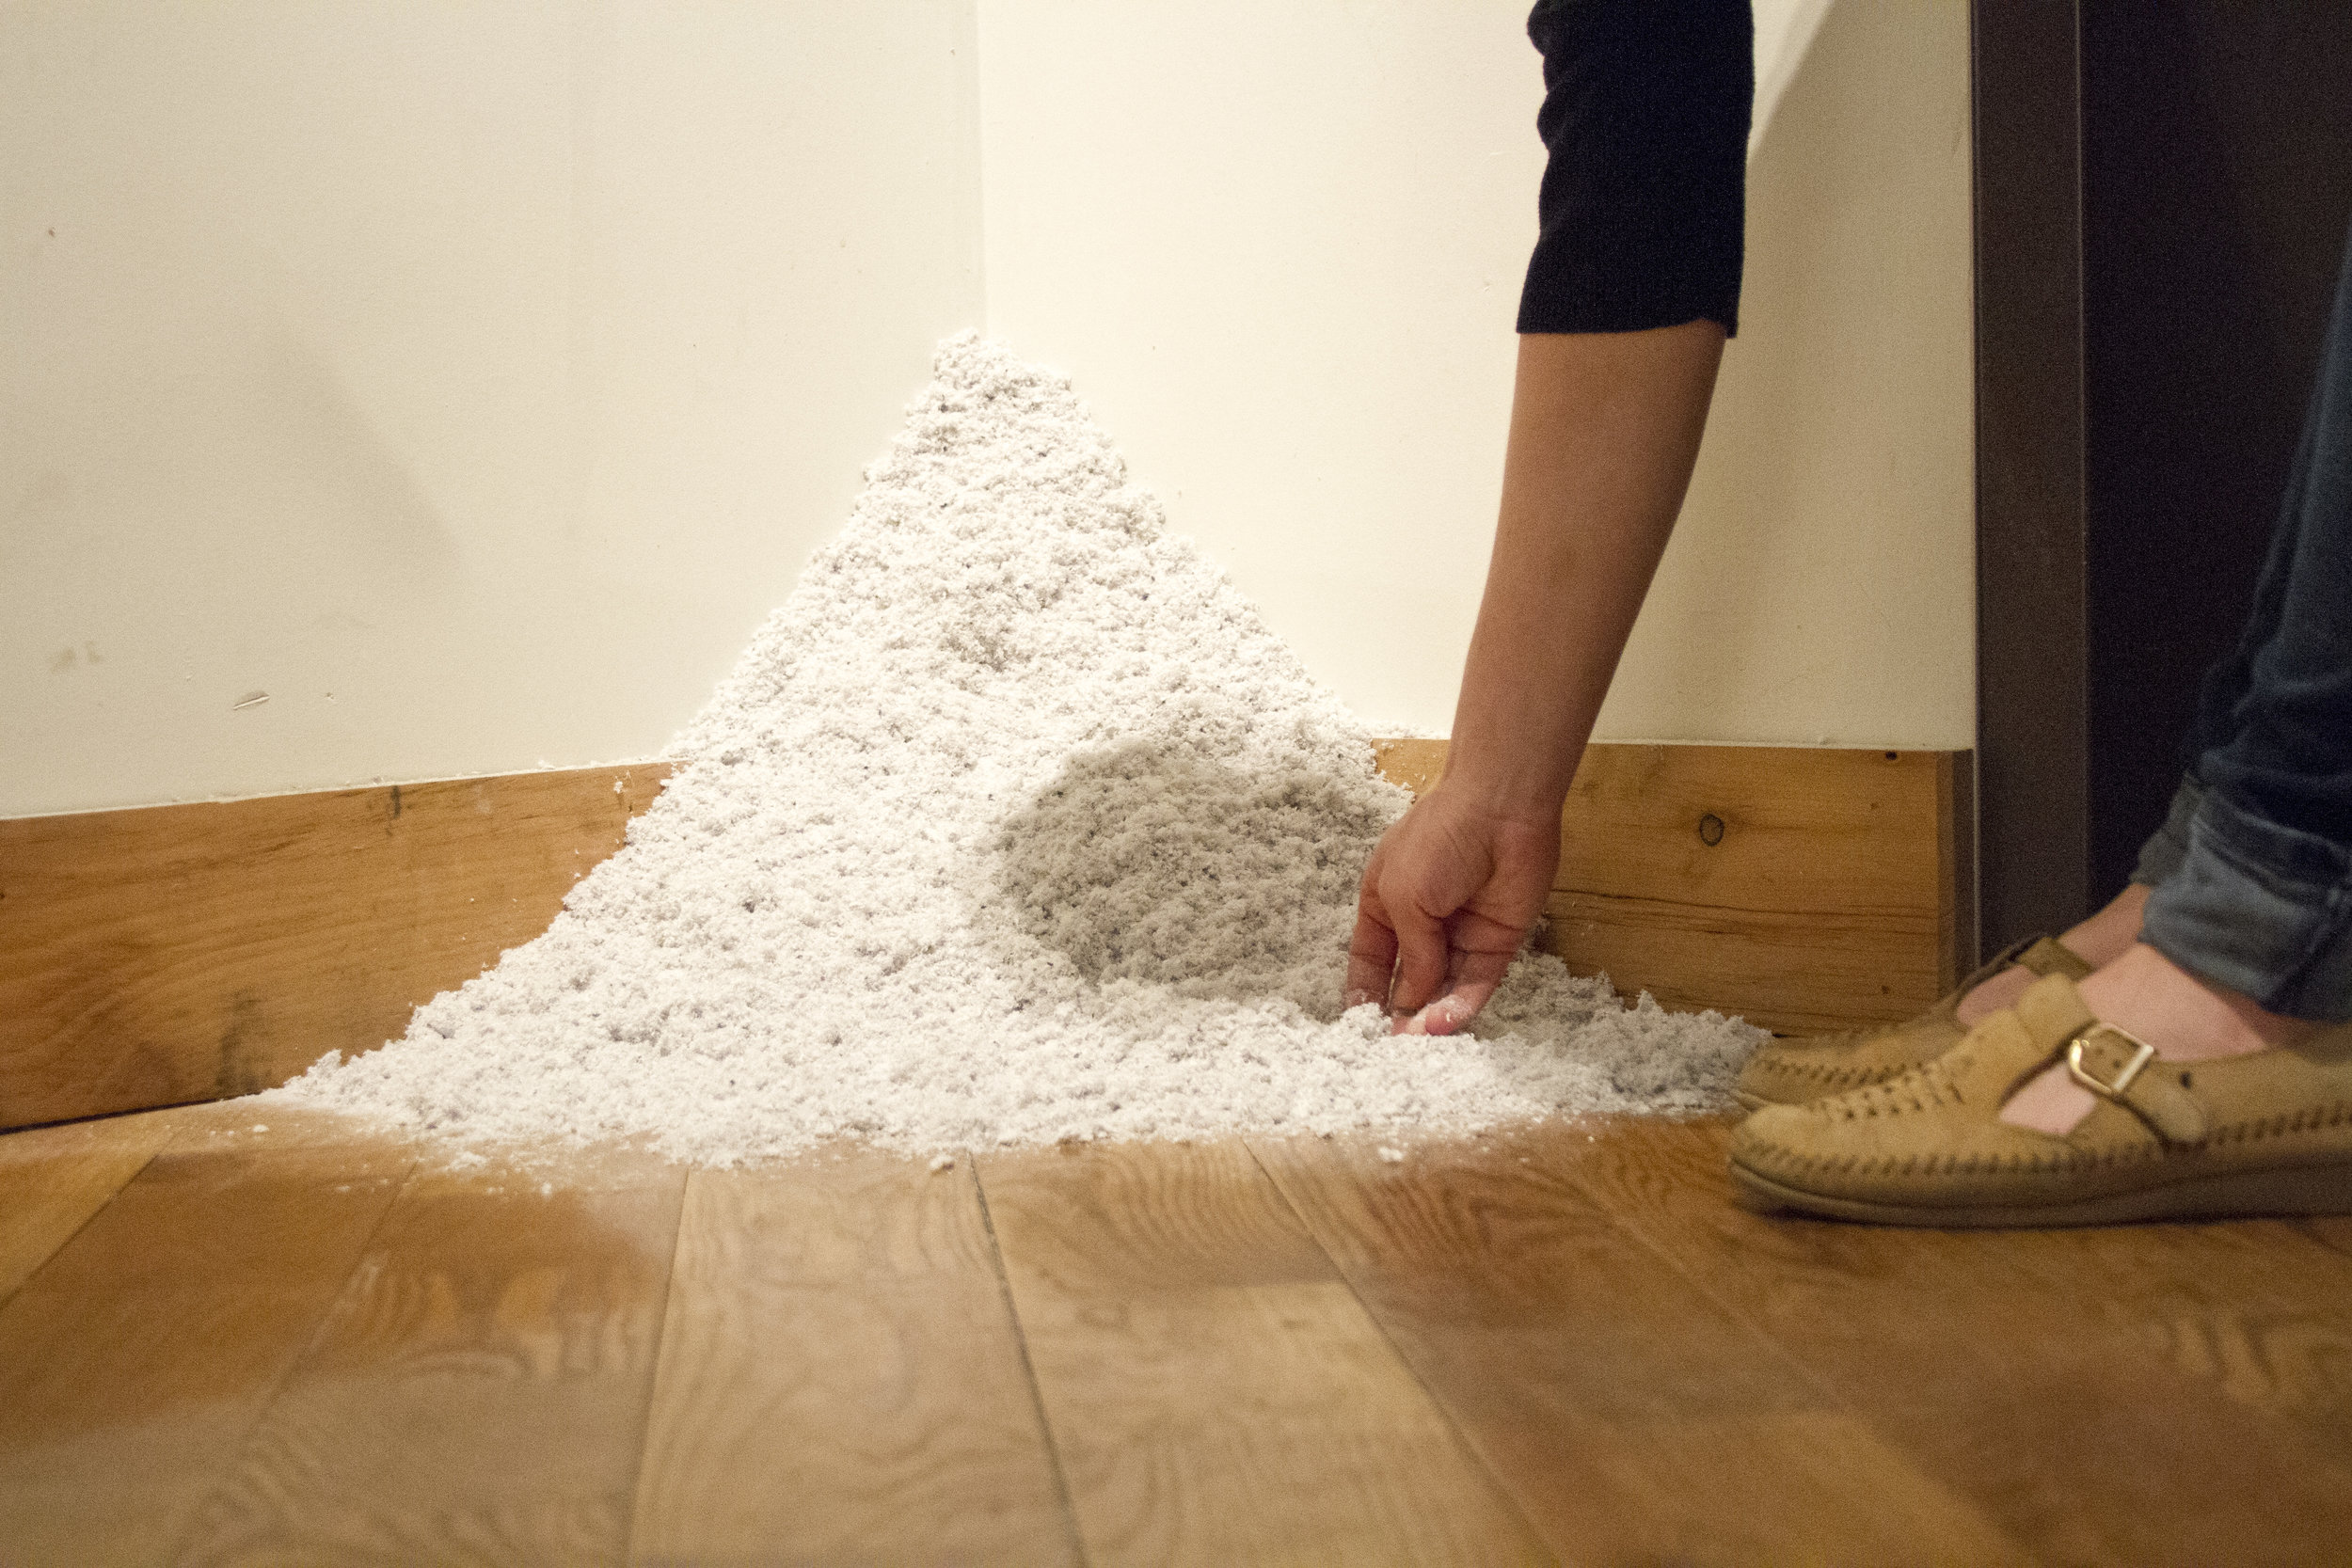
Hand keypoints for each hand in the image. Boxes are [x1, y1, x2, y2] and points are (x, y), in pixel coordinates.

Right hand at [1346, 785, 1560, 1034]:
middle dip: (1398, 1012)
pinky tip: (1445, 1023)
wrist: (1500, 809)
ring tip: (1418, 1041)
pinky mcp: (1497, 942)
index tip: (1358, 1028)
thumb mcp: (1403, 898)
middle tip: (1391, 1047)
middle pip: (1408, 979)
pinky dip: (1462, 1005)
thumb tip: (1413, 1002)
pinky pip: (1477, 982)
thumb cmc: (1436, 840)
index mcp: (1385, 903)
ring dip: (1431, 1015)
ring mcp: (1460, 934)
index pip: (1371, 960)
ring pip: (1443, 987)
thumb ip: (1410, 954)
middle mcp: (1422, 923)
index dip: (1365, 992)